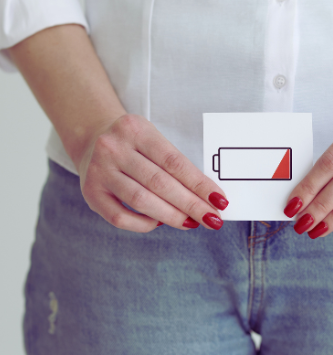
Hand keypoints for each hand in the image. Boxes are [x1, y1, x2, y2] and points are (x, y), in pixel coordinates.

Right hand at [77, 114, 228, 232]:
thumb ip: (174, 163)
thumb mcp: (152, 137)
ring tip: (192, 223)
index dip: (199, 184)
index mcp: (136, 130)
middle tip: (212, 219)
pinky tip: (160, 223)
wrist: (92, 136)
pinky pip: (119, 217)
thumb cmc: (134, 142)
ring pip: (141, 201)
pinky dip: (144, 224)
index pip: (174, 162)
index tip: (219, 200)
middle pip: (159, 183)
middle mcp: (114, 149)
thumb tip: (206, 196)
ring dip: (172, 216)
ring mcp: (99, 171)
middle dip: (191, 205)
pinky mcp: (90, 193)